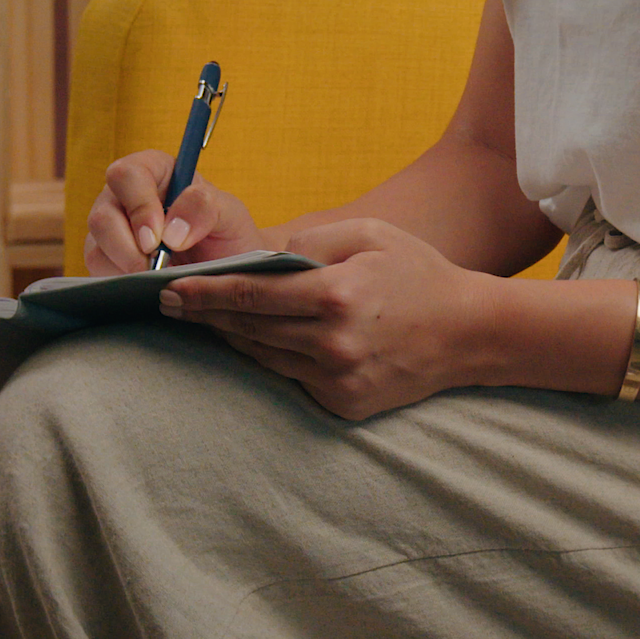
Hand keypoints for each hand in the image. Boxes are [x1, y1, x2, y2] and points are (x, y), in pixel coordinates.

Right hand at [84, 150, 268, 274]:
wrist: (227, 270)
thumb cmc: (226, 234)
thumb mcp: (230, 215)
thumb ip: (205, 209)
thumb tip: (172, 233)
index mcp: (154, 173)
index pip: (127, 175)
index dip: (138, 206)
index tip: (158, 238)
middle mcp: (124, 198)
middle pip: (102, 215)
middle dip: (127, 247)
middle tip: (156, 267)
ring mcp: (111, 231)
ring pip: (95, 248)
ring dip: (126, 268)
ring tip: (160, 278)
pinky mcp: (107, 261)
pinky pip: (99, 273)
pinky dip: (122, 284)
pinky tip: (148, 287)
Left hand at [160, 218, 497, 419]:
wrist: (469, 333)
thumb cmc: (418, 274)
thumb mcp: (369, 235)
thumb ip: (311, 241)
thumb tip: (259, 257)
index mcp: (336, 295)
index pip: (251, 295)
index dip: (204, 294)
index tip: (170, 290)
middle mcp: (333, 343)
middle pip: (249, 330)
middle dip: (206, 316)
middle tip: (170, 304)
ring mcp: (338, 379)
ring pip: (264, 358)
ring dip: (232, 340)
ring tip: (206, 321)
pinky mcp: (344, 404)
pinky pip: (292, 378)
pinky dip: (271, 359)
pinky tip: (254, 342)